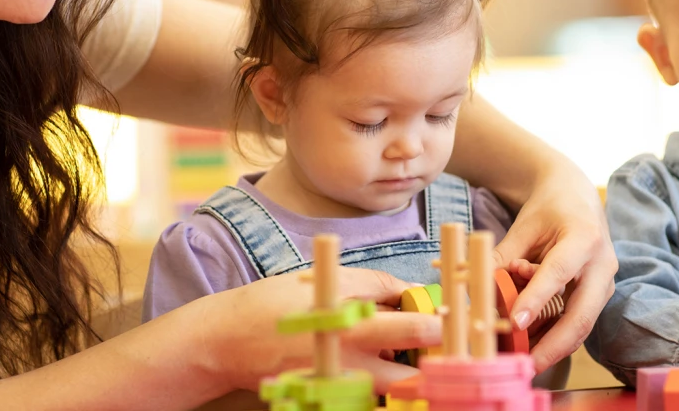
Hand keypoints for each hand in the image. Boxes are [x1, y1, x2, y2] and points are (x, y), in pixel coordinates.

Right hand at [196, 267, 440, 393]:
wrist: (225, 342)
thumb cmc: (271, 303)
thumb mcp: (319, 279)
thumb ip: (367, 283)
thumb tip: (404, 289)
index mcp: (352, 322)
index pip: (412, 322)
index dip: (438, 318)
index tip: (452, 314)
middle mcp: (351, 358)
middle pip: (414, 362)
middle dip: (434, 353)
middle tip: (439, 343)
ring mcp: (341, 384)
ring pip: (396, 389)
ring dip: (408, 375)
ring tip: (404, 360)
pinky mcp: (328, 400)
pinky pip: (367, 401)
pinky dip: (379, 390)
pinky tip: (374, 375)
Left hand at [492, 165, 615, 371]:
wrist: (578, 197)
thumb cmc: (549, 209)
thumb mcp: (523, 227)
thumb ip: (501, 257)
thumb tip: (470, 285)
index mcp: (584, 239)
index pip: (558, 273)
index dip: (536, 300)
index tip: (515, 323)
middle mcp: (602, 265)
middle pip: (582, 315)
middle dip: (554, 345)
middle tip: (526, 364)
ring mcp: (605, 284)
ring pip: (582, 326)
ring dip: (553, 347)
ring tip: (522, 361)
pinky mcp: (599, 296)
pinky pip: (578, 322)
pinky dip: (555, 337)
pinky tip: (531, 347)